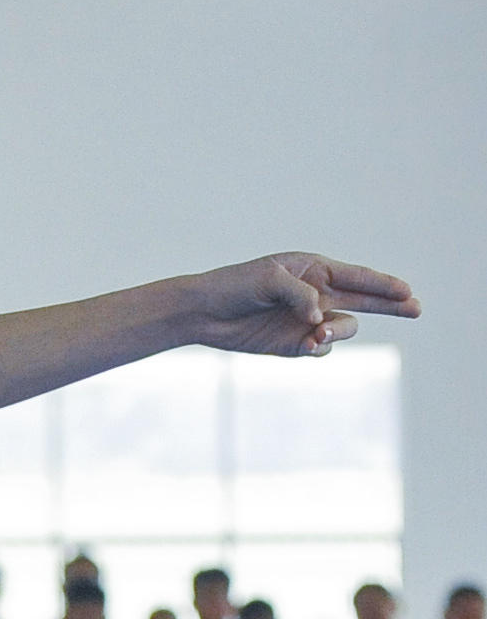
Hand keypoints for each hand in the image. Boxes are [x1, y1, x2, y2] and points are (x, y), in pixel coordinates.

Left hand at [183, 254, 419, 358]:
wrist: (203, 313)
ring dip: (339, 332)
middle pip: (365, 301)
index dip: (383, 284)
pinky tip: (306, 344)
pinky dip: (318, 347)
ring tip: (320, 334)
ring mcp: (308, 320)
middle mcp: (317, 295)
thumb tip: (320, 318)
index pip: (357, 276)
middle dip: (391, 305)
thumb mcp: (267, 280)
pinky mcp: (294, 343)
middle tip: (416, 309)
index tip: (406, 290)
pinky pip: (320, 348)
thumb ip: (299, 294)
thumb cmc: (234, 286)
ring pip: (343, 328)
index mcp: (313, 270)